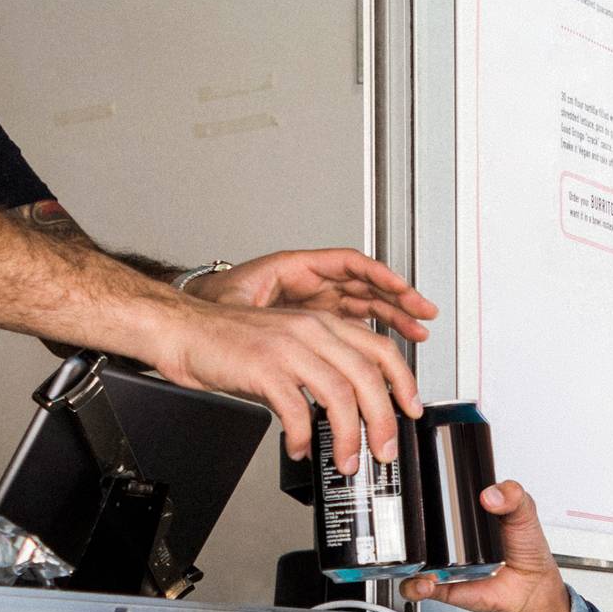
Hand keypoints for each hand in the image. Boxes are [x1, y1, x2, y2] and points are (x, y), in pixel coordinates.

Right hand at [140, 295, 419, 467]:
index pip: (380, 349)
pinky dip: (302, 435)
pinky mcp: (264, 367)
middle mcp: (311, 330)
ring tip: (347, 460)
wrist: (184, 330)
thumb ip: (316, 371)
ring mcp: (288, 347)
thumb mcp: (285, 347)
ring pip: (340, 393)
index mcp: (321, 324)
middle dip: (384, 419)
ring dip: (350, 435)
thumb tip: (342, 413)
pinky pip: (296, 408)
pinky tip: (299, 448)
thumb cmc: (229, 342)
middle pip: (367, 375)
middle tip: (385, 450)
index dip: (403, 382)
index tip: (411, 410)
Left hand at [200, 248, 438, 343]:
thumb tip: (283, 323)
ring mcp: (314, 305)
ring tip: (418, 331)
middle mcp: (310, 283)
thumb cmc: (208, 305)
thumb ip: (266, 314)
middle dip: (397, 298)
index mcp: (295, 267)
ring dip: (392, 318)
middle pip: (365, 285)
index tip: (400, 288)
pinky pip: (351, 327)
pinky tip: (390, 347)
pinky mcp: (313, 326)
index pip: (349, 264)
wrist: (190, 324)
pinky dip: (373, 335)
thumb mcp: (237, 301)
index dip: (380, 275)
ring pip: (363, 307)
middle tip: (422, 313)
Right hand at [405, 482, 570, 611]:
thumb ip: (513, 495)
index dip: (423, 490)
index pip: (434, 496)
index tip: (420, 486)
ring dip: (405, 558)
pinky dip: (415, 586)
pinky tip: (426, 582)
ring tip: (420, 557)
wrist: (531, 586)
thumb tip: (491, 495)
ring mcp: (441, 561)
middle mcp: (447, 537)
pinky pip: (416, 586)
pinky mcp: (441, 585)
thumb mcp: (523, 512)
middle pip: (413, 526)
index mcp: (462, 514)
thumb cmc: (524, 548)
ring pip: (408, 558)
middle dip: (404, 524)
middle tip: (415, 523)